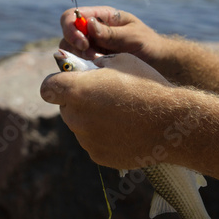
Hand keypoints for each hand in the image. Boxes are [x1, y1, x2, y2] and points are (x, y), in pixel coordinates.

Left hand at [41, 53, 176, 169]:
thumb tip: (84, 69)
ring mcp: (86, 140)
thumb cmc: (148, 87)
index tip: (68, 84)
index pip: (47, 88)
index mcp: (77, 90)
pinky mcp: (98, 156)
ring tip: (121, 116)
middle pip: (66, 108)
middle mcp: (76, 117)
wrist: (170, 124)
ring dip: (92, 120)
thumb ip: (95, 66)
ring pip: (80, 127)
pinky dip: (104, 137)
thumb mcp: (121, 62)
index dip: (56, 85)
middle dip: (79, 102)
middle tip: (104, 99)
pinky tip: (126, 131)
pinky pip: (94, 143)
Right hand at [60, 6, 162, 63]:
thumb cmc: (150, 45)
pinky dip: (84, 71)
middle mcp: (93, 32)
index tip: (83, 43)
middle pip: (67, 35)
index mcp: (101, 18)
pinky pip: (80, 67)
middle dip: (74, 47)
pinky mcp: (94, 65)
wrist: (160, 64)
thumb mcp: (133, 37)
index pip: (73, 16)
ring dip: (79, 60)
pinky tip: (98, 73)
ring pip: (70, 53)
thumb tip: (88, 25)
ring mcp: (92, 49)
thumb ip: (111, 33)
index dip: (71, 28)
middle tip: (93, 57)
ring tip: (100, 65)